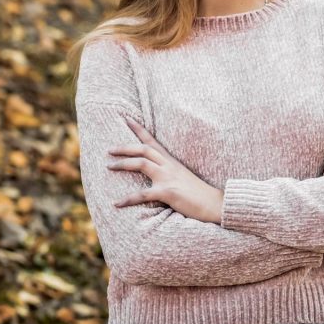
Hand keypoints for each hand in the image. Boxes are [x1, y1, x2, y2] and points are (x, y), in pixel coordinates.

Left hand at [107, 117, 223, 223]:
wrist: (214, 204)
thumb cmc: (198, 194)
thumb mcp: (182, 177)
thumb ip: (168, 173)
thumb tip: (155, 174)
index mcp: (171, 161)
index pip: (153, 140)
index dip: (139, 129)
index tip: (126, 118)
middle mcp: (169, 165)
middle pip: (144, 148)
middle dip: (124, 147)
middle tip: (109, 149)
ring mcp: (168, 177)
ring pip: (141, 163)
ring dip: (122, 164)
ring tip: (109, 166)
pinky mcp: (167, 192)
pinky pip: (142, 194)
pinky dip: (127, 199)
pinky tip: (116, 203)